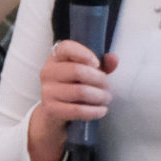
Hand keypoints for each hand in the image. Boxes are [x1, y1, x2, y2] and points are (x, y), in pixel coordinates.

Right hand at [27, 41, 117, 160]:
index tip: (97, 64)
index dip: (84, 53)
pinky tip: (102, 110)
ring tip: (106, 98)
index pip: (66, 48)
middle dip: (99, 79)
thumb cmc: (74, 86)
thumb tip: (113, 59)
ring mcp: (47, 91)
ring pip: (80, 91)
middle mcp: (48, 72)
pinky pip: (77, 110)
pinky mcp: (51, 108)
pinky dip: (94, 111)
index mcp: (55, 57)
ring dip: (99, 96)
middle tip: (107, 87)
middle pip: (77, 70)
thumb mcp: (89, 72)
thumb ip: (103, 64)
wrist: (56, 112)